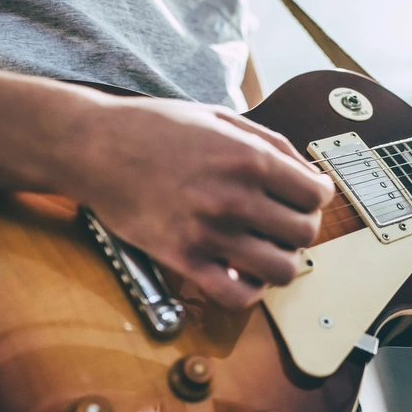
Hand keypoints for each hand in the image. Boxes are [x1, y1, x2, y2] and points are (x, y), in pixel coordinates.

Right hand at [66, 96, 333, 308]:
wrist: (94, 147)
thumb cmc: (156, 127)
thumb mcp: (221, 117)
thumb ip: (272, 144)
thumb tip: (309, 175)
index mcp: (249, 158)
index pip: (315, 194)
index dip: (317, 196)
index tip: (305, 197)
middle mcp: (234, 197)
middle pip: (304, 233)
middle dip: (301, 228)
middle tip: (283, 222)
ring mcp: (208, 233)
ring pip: (281, 270)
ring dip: (281, 261)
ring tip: (266, 248)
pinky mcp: (182, 259)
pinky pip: (237, 295)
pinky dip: (249, 290)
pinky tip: (241, 270)